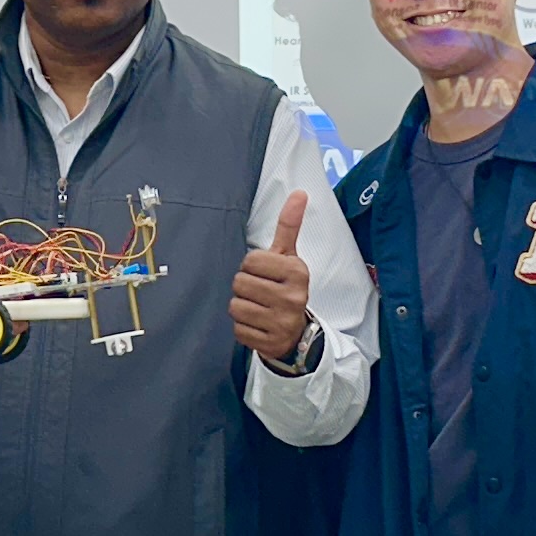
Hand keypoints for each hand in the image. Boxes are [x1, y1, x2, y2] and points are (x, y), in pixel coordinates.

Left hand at [231, 187, 316, 364]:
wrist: (297, 331)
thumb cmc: (286, 287)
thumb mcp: (289, 256)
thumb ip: (289, 225)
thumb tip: (299, 193)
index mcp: (296, 272)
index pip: (250, 260)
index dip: (252, 266)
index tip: (265, 274)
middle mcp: (293, 297)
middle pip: (240, 283)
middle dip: (245, 287)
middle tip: (261, 292)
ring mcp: (282, 322)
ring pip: (236, 306)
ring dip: (242, 307)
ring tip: (258, 308)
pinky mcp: (270, 342)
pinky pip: (238, 329)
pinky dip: (243, 327)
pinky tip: (258, 324)